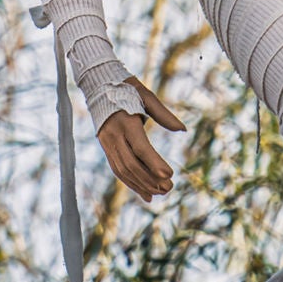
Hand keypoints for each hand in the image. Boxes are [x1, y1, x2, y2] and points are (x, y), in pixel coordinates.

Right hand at [97, 77, 185, 199]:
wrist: (99, 87)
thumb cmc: (127, 89)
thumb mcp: (146, 96)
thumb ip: (164, 114)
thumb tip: (183, 129)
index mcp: (125, 122)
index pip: (139, 147)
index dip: (154, 162)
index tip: (169, 174)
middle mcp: (113, 135)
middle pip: (130, 164)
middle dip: (150, 179)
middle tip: (169, 188)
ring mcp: (107, 144)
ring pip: (123, 171)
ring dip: (142, 184)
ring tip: (161, 192)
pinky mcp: (106, 148)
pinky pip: (118, 170)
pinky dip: (132, 183)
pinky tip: (146, 194)